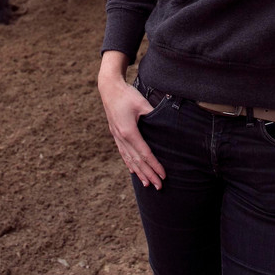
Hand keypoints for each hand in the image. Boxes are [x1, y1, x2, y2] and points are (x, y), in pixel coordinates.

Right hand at [98, 51, 164, 188]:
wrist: (109, 88)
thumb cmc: (127, 94)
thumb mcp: (142, 103)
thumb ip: (153, 116)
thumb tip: (166, 125)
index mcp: (129, 132)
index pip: (145, 153)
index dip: (154, 165)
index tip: (163, 175)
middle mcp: (121, 137)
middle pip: (137, 160)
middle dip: (149, 174)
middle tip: (159, 186)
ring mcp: (117, 136)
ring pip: (129, 159)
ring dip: (139, 172)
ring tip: (147, 184)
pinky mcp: (115, 133)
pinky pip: (123, 152)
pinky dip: (129, 163)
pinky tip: (133, 170)